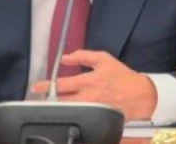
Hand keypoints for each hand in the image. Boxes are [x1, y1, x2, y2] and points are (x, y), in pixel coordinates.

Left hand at [29, 50, 156, 121]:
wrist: (141, 95)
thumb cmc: (121, 75)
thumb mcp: (103, 59)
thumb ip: (83, 56)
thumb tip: (65, 57)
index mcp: (88, 81)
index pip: (62, 84)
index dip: (47, 85)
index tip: (35, 86)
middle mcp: (88, 97)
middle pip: (62, 101)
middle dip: (47, 100)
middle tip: (34, 100)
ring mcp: (92, 109)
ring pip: (70, 111)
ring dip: (56, 108)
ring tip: (45, 106)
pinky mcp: (98, 118)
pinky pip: (81, 117)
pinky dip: (71, 115)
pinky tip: (64, 114)